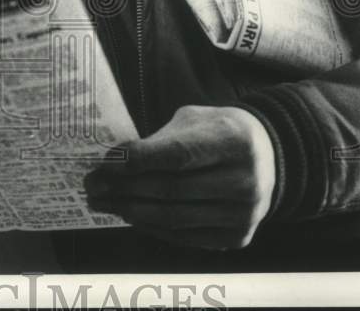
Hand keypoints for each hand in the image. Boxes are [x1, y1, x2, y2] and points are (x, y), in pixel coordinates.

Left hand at [85, 105, 275, 249]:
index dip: (137, 160)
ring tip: (102, 201)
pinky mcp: (236, 237)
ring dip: (129, 211)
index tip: (105, 163)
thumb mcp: (193, 121)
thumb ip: (159, 140)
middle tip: (92, 185)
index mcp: (234, 140)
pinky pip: (182, 236)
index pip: (177, 155)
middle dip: (123, 188)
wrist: (267, 156)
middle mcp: (245, 180)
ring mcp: (243, 214)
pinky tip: (129, 214)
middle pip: (170, 190)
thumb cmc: (217, 132)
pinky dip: (150, 226)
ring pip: (172, 218)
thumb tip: (114, 162)